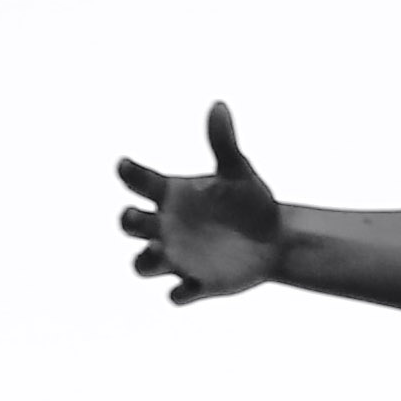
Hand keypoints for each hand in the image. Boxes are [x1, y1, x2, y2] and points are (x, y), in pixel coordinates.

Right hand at [116, 103, 283, 303]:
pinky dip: (180, 293)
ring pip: (144, 264)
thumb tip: (218, 106)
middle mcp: (166, 227)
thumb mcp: (238, 171)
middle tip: (134, 216)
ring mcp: (179, 258)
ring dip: (146, 260)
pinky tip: (189, 288)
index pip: (141, 183)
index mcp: (172, 196)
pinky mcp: (198, 284)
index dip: (129, 175)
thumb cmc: (249, 201)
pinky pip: (179, 294)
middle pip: (131, 226)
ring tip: (160, 251)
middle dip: (127, 222)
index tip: (124, 165)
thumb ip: (223, 143)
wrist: (275, 240)